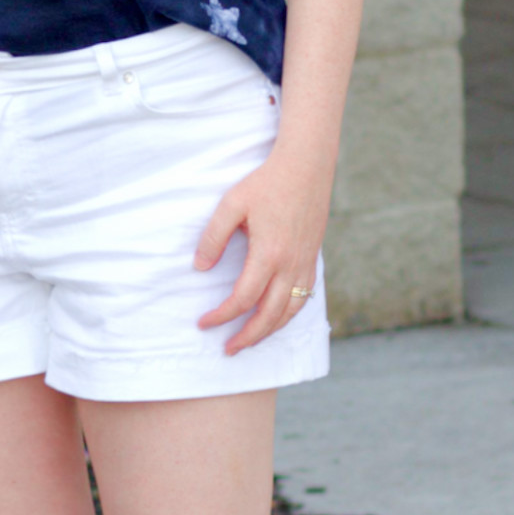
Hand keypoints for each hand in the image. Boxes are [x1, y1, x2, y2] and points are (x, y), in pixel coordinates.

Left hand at [192, 151, 328, 355]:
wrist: (307, 165)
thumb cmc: (266, 182)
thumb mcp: (231, 204)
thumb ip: (213, 237)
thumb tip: (200, 267)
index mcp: (269, 253)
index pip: (243, 299)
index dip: (222, 316)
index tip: (204, 323)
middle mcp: (290, 264)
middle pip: (269, 316)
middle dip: (247, 337)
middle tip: (227, 349)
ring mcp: (305, 263)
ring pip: (290, 311)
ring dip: (269, 331)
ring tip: (250, 342)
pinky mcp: (313, 258)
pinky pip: (303, 297)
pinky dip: (288, 315)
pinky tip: (275, 318)